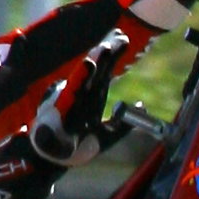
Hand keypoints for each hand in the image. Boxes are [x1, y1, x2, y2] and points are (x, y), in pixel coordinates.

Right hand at [31, 30, 129, 166]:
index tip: (124, 38)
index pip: (105, 71)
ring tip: (96, 57)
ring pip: (79, 84)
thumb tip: (142, 107)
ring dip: (87, 71)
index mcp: (92, 97)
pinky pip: (64, 104)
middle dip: (104, 56)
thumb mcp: (107, 134)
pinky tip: (73, 85)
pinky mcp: (56, 118)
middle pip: (94, 72)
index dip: (114, 55)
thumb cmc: (79, 144)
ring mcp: (68, 105)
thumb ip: (123, 123)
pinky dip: (69, 93)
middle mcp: (81, 97)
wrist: (55, 160)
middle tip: (114, 38)